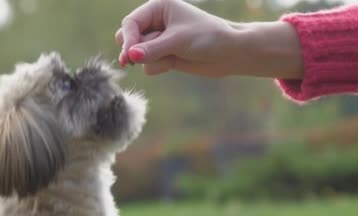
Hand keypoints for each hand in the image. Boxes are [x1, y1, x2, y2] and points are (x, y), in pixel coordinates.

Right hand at [116, 0, 303, 78]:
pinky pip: (149, 65)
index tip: (129, 57)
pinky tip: (174, 64)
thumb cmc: (208, 38)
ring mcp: (160, 40)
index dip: (128, 40)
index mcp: (158, 7)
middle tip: (131, 62)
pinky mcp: (164, 56)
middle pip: (127, 37)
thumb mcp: (178, 41)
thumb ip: (152, 49)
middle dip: (133, 50)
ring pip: (138, 54)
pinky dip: (158, 67)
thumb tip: (130, 56)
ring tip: (171, 57)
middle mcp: (157, 22)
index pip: (131, 23)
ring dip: (151, 59)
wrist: (230, 54)